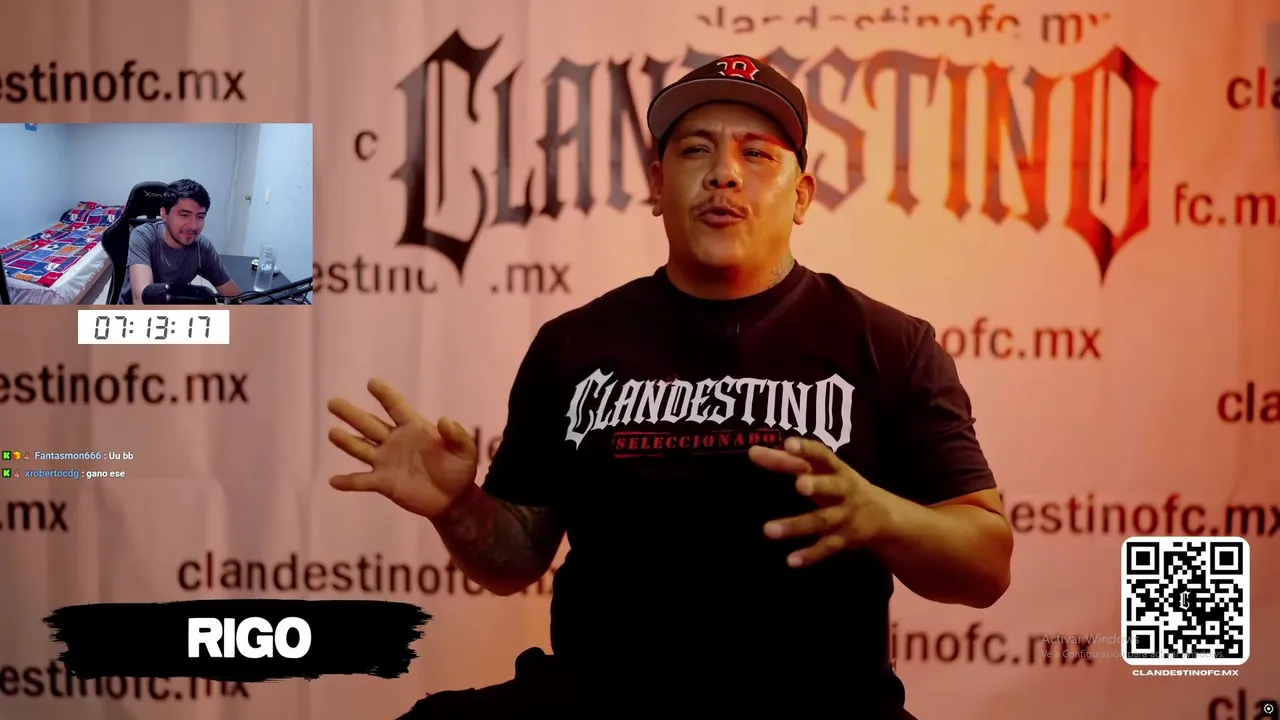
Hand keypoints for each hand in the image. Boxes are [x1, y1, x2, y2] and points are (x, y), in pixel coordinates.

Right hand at [326, 378, 477, 519]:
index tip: (372, 383)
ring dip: (347, 441)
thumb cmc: (459, 469)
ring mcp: (386, 461)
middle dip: (351, 414)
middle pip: (369, 424)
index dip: (385, 395)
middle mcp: (395, 441)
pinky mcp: (383, 483)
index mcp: (413, 427)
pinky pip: (362, 481)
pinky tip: (333, 481)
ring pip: (362, 448)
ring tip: (332, 433)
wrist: (453, 499)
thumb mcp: (464, 451)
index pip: (396, 407)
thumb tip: (445, 420)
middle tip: (332, 402)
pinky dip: (348, 482)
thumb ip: (456, 436)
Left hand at [747, 437, 887, 567]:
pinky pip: (826, 547)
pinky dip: (810, 555)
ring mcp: (845, 516)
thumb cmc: (838, 484)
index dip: (807, 449)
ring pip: (821, 520)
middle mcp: (844, 490)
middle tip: (799, 484)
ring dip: (795, 525)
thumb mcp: (820, 470)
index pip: (823, 455)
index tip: (789, 444)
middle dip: (817, 485)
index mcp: (837, 469)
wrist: (883, 515)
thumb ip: (787, 461)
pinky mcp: (844, 538)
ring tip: (767, 530)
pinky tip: (791, 561)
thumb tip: (752, 451)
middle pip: (832, 487)